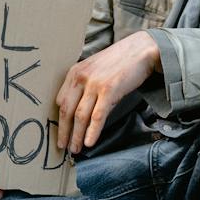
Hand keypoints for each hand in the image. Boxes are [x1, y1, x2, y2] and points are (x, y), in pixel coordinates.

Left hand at [55, 30, 161, 153]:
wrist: (141, 50)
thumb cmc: (119, 62)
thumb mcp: (94, 70)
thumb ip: (84, 86)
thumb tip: (78, 111)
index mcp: (74, 72)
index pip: (60, 101)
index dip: (59, 120)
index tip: (60, 133)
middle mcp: (81, 77)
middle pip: (67, 111)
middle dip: (64, 132)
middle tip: (62, 147)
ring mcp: (95, 84)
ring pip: (80, 116)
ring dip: (76, 136)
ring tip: (75, 149)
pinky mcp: (109, 90)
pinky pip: (98, 116)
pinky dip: (92, 132)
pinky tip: (89, 143)